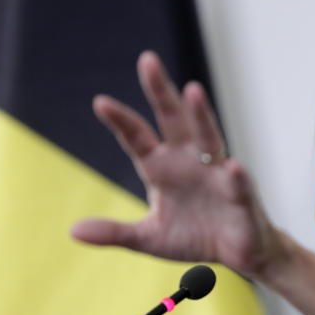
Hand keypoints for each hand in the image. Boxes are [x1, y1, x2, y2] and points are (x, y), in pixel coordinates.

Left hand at [71, 51, 282, 277]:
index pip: (137, 137)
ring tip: (193, 91)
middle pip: (173, 120)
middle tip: (147, 61)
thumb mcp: (149, 238)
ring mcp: (217, 174)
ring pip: (208, 137)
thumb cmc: (195, 236)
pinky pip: (237, 182)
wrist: (238, 253)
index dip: (121, 121)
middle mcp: (189, 161)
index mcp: (162, 168)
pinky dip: (235, 175)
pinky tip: (232, 166)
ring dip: (201, 115)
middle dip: (160, 92)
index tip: (101, 103)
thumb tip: (73, 231)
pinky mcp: (241, 194)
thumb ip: (115, 232)